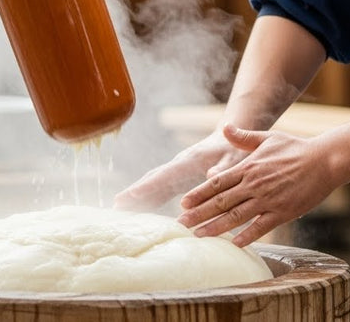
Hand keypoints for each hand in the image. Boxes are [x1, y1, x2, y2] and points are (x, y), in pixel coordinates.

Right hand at [113, 128, 251, 210]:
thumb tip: (211, 176)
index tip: (132, 194)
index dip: (148, 185)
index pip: (165, 175)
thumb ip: (224, 167)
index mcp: (189, 161)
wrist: (229, 140)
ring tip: (120, 210)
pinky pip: (160, 188)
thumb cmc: (233, 150)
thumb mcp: (233, 158)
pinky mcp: (179, 178)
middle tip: (116, 205)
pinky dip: (149, 198)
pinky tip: (140, 209)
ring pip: (153, 183)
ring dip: (138, 196)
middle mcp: (178, 165)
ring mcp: (176, 171)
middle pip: (152, 179)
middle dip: (135, 191)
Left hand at [177, 124, 338, 245]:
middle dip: (199, 213)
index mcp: (248, 167)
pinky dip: (247, 236)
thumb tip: (225, 128)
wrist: (325, 160)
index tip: (183, 203)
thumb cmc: (296, 148)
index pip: (217, 182)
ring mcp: (268, 199)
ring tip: (199, 235)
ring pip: (236, 216)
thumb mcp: (267, 137)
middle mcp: (254, 184)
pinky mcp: (283, 212)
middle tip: (181, 223)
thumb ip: (244, 137)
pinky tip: (234, 243)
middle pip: (220, 201)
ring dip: (215, 227)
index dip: (198, 194)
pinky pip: (261, 227)